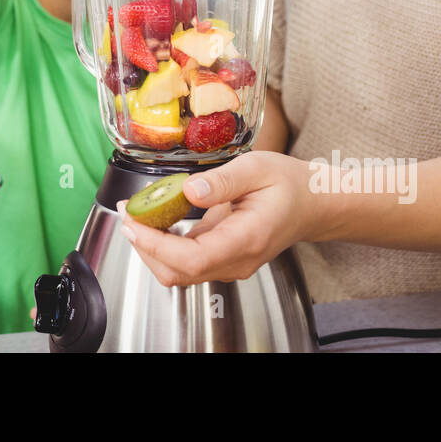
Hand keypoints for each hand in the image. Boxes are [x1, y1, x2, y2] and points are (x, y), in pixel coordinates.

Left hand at [114, 151, 321, 285]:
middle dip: (144, 246)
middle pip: (178, 273)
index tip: (133, 220)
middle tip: (127, 211)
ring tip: (136, 213)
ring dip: (151, 247)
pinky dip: (164, 245)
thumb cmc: (290, 184)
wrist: (313, 204)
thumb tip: (190, 189)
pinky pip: (186, 262)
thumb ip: (223, 180)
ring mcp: (230, 264)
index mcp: (246, 239)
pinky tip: (155, 219)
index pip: (192, 259)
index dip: (155, 245)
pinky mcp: (223, 259)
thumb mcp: (258, 168)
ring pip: (179, 272)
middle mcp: (237, 261)